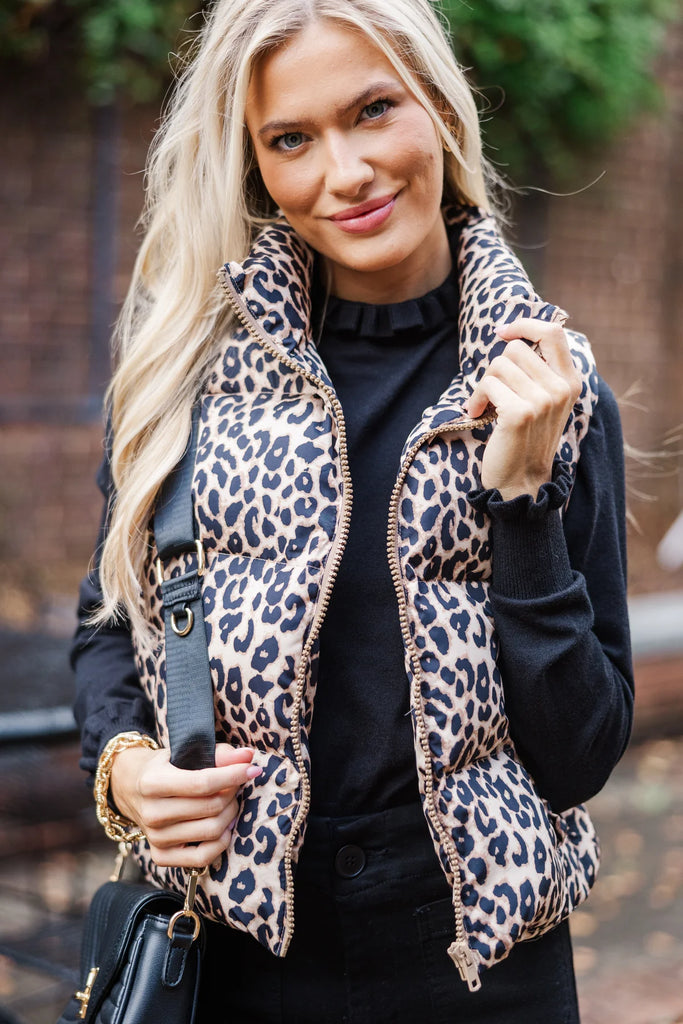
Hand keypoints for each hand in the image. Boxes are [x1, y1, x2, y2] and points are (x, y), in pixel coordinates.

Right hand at [109, 742, 260, 867]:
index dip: (233, 776)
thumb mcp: (185, 752)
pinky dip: (221, 842)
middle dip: (232, 793)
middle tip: (236, 784)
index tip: (252, 769)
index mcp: (153, 783)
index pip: (203, 783)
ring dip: (230, 815)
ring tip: (230, 802)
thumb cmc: (166, 767)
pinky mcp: (160, 856)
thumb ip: (218, 754)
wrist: (132, 788)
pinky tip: (224, 826)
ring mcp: (155, 838)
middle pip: (210, 808)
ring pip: (211, 831)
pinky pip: (202, 858)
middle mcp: (151, 813)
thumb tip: (248, 756)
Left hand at [465, 318, 580, 500]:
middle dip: (495, 368)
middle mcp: (561, 389)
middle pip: (516, 349)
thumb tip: (512, 337)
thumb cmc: (525, 440)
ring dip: (483, 385)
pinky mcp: (520, 413)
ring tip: (483, 406)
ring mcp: (543, 401)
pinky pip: (488, 385)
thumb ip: (539, 373)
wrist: (521, 482)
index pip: (554, 332)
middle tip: (491, 392)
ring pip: (499, 365)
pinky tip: (475, 414)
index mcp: (571, 382)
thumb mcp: (543, 403)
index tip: (502, 332)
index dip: (525, 324)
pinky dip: (475, 398)